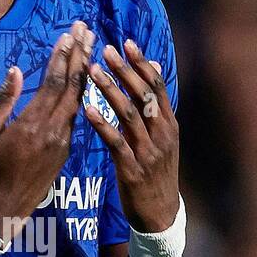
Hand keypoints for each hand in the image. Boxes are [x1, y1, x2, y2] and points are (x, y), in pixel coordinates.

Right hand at [0, 21, 93, 242]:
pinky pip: (75, 117)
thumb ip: (2, 102)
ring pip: (78, 101)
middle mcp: (53, 131)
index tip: (69, 33)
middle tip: (88, 30)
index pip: (53, 83)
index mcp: (31, 125)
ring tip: (90, 48)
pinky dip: (80, 95)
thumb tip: (15, 71)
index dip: (62, 56)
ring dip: (84, 73)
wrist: (1, 211)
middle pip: (73, 87)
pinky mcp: (65, 152)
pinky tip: (82, 82)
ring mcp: (62, 142)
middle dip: (81, 56)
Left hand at [84, 39, 178, 232]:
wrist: (160, 214)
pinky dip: (102, 124)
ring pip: (129, 114)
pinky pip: (116, 142)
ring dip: (110, 91)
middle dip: (124, 70)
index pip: (157, 86)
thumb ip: (156, 107)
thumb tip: (156, 69)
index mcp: (169, 124)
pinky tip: (87, 109)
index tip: (126, 43)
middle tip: (105, 50)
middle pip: (143, 95)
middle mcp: (162, 134)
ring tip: (92, 72)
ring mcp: (148, 151)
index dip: (141, 64)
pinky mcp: (132, 169)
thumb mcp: (164, 139)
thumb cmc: (157, 173)